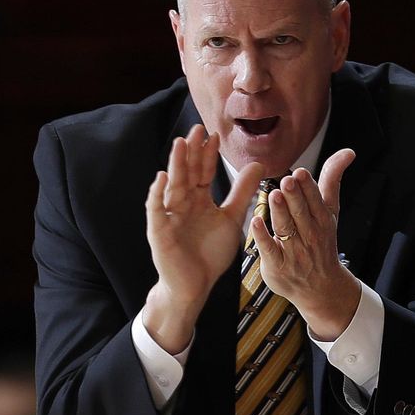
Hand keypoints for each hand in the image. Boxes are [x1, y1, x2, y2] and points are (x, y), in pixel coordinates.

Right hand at [144, 125, 261, 352]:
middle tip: (197, 129)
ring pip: (172, 186)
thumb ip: (242, 193)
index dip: (208, 155)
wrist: (195, 285)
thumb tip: (258, 165)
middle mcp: (183, 203)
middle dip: (191, 152)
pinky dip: (157, 194)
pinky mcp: (159, 231)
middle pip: (187, 173)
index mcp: (199, 200)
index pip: (203, 172)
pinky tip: (161, 178)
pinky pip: (156, 210)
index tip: (216, 135)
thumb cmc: (209, 254)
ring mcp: (169, 216)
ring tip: (179, 143)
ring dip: (175, 165)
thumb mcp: (231, 218)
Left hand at [249, 149, 359, 339]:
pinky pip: (269, 249)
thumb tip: (348, 152)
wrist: (321, 287)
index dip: (307, 187)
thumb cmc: (322, 243)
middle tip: (286, 181)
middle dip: (294, 197)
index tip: (300, 173)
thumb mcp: (331, 211)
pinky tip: (256, 222)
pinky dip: (263, 236)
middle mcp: (309, 235)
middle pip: (300, 213)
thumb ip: (332, 180)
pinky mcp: (277, 265)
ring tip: (274, 196)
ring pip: (286, 229)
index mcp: (322, 220)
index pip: (315, 201)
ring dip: (280, 213)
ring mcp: (293, 252)